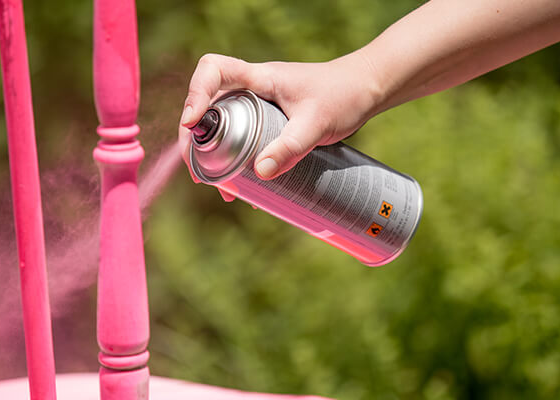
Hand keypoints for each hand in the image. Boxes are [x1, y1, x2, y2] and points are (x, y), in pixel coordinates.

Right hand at [178, 52, 380, 183]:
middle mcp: (253, 88)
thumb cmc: (344, 95)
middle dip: (198, 138)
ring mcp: (260, 104)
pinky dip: (237, 158)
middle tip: (201, 173)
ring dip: (216, 154)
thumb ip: (291, 147)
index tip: (192, 123)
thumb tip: (261, 174)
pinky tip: (246, 185)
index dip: (194, 93)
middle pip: (209, 105)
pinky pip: (243, 136)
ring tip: (222, 188)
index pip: (212, 70)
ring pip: (224, 125)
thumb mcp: (317, 124)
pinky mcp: (270, 120)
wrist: (367, 89)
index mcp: (259, 77)